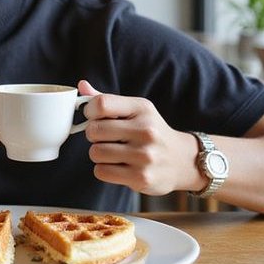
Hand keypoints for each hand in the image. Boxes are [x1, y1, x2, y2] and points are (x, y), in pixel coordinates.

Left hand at [78, 80, 200, 195]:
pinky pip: (101, 171)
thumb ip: (107, 100)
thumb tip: (82, 85)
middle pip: (94, 130)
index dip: (89, 111)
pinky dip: (104, 170)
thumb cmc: (151, 132)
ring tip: (114, 152)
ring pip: (95, 152)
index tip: (93, 117)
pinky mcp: (141, 177)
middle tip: (106, 138)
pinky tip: (119, 166)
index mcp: (142, 108)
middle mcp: (146, 130)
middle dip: (94, 135)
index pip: (101, 104)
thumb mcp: (135, 110)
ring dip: (99, 154)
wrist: (182, 160)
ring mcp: (144, 155)